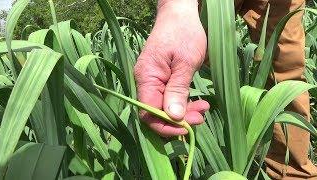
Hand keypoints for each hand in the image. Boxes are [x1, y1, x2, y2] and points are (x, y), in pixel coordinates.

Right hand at [134, 0, 208, 136]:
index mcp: (146, 76)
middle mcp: (145, 81)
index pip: (148, 112)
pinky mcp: (162, 80)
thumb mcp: (186, 62)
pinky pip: (168, 98)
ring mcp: (153, 81)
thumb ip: (178, 90)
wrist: (180, 14)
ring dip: (183, 113)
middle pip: (155, 112)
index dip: (165, 126)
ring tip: (203, 108)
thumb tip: (174, 117)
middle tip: (201, 116)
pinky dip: (183, 103)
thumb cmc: (184, 33)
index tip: (187, 128)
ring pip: (164, 107)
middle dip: (178, 120)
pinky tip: (198, 103)